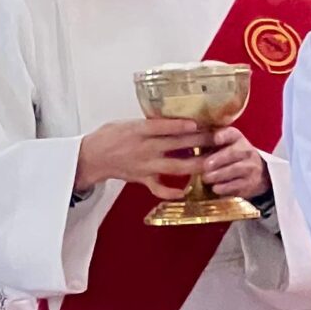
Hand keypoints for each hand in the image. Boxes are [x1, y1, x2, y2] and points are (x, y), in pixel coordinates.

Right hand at [75, 116, 204, 199]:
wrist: (92, 156)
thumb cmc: (111, 136)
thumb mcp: (129, 123)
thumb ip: (150, 123)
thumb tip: (175, 117)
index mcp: (139, 130)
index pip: (162, 126)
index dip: (180, 125)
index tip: (199, 123)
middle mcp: (144, 148)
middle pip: (176, 145)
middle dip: (199, 142)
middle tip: (218, 138)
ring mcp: (145, 165)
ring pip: (174, 167)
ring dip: (195, 165)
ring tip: (212, 162)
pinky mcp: (142, 178)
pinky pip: (159, 188)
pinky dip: (171, 192)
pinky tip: (186, 192)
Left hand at [198, 123, 266, 201]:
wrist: (256, 173)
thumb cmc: (229, 157)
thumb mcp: (222, 146)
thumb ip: (206, 143)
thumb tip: (181, 142)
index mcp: (236, 138)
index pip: (231, 133)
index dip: (223, 135)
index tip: (215, 138)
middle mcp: (245, 150)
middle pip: (233, 153)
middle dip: (218, 159)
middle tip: (205, 165)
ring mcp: (249, 167)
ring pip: (235, 169)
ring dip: (219, 174)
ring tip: (206, 178)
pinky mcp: (249, 183)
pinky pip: (237, 185)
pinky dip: (225, 187)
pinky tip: (215, 188)